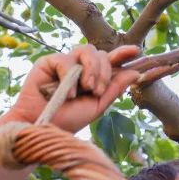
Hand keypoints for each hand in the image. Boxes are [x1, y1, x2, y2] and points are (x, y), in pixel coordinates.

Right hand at [1, 44, 139, 133]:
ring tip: (87, 88)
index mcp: (93, 76)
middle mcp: (81, 67)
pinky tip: (69, 93)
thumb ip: (114, 88)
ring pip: (86, 50)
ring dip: (91, 69)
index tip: (136, 51)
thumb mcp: (97, 106)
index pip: (111, 60)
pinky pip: (66, 59)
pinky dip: (70, 75)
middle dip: (104, 72)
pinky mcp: (48, 62)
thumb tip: (135, 72)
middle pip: (101, 54)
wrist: (41, 128)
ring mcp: (65, 63)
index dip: (123, 53)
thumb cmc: (68, 119)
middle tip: (96, 90)